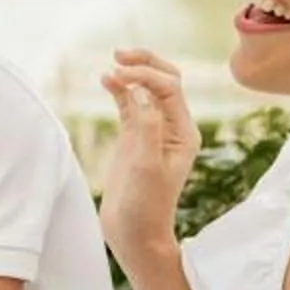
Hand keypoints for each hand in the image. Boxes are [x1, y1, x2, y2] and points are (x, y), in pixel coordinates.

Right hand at [98, 50, 199, 257]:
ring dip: (131, 73)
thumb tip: (138, 91)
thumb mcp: (147, 166)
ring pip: (147, 89)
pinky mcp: (134, 138)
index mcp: (184, 132)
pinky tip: (105, 80)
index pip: (169, 88)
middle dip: (145, 63)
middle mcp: (172, 127)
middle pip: (165, 80)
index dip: (145, 75)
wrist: (135, 234)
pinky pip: (129, 104)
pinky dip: (118, 90)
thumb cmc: (145, 206)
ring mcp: (152, 131)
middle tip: (119, 54)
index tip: (118, 74)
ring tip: (111, 64)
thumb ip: (145, 126)